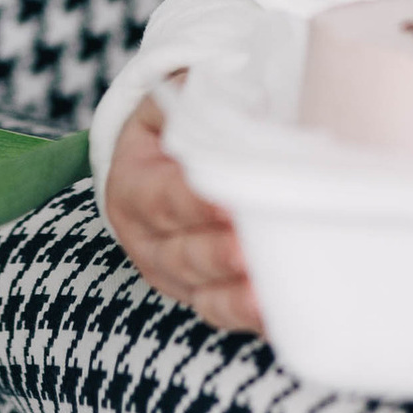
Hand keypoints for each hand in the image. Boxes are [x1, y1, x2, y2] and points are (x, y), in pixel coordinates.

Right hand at [103, 103, 263, 333]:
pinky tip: (279, 314)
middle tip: (250, 252)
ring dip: (236, 295)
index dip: (192, 204)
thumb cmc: (179, 124)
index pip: (162, 198)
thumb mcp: (174, 100)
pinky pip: (225, 312)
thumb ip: (195, 97)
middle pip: (181, 253)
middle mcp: (147, 238)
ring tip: (268, 294)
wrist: (164, 160)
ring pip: (202, 291)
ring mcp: (174, 274)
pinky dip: (250, 317)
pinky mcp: (202, 295)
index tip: (226, 204)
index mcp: (133, 185)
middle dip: (217, 255)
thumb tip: (235, 95)